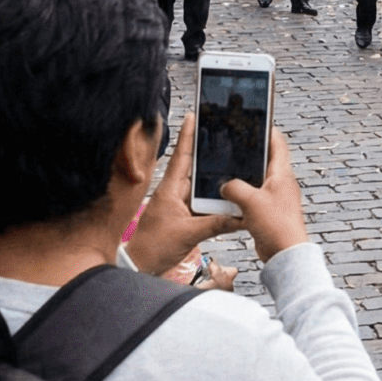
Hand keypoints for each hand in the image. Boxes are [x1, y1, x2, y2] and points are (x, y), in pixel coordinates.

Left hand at [127, 114, 243, 276]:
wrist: (140, 265)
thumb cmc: (154, 247)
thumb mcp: (188, 234)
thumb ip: (216, 224)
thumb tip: (241, 216)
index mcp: (170, 189)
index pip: (181, 156)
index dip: (188, 135)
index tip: (194, 114)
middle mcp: (174, 193)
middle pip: (194, 168)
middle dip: (209, 153)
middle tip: (224, 136)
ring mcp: (178, 204)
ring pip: (201, 187)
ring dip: (215, 181)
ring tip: (234, 168)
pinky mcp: (182, 217)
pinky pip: (202, 204)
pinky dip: (214, 202)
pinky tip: (229, 201)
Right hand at [218, 128, 308, 261]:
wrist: (284, 253)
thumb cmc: (276, 225)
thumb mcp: (250, 201)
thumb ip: (234, 188)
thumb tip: (226, 185)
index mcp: (282, 174)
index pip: (278, 143)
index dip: (267, 130)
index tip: (257, 121)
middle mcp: (281, 183)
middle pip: (266, 161)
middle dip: (252, 154)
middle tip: (237, 145)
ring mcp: (276, 198)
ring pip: (258, 181)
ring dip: (245, 177)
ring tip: (228, 171)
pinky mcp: (270, 212)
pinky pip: (254, 198)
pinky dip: (243, 196)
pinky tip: (230, 198)